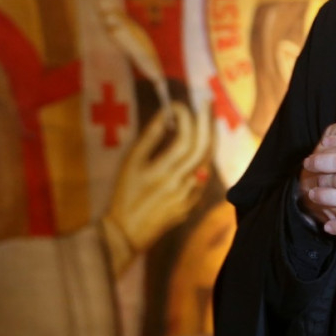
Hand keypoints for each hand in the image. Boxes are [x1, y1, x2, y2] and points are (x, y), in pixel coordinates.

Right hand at [103, 101, 210, 274]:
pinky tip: (204, 146)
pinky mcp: (192, 205)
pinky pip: (205, 177)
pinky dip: (206, 158)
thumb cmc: (124, 193)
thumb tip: (166, 114)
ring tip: (209, 119)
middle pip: (203, 148)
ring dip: (211, 138)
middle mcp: (179, 185)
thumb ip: (149, 138)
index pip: (185, 140)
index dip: (187, 119)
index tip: (181, 104)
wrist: (126, 233)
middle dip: (208, 121)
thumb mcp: (130, 163)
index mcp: (162, 173)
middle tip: (209, 102)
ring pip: (208, 162)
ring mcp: (189, 196)